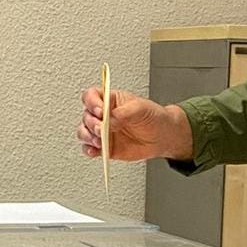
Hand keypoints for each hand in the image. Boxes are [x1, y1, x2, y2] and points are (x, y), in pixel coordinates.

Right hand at [77, 88, 192, 161]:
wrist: (162, 137)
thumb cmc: (153, 117)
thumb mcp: (140, 109)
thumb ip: (123, 113)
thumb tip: (108, 120)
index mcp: (110, 100)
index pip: (91, 96)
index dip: (92, 103)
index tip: (100, 112)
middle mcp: (104, 115)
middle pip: (86, 116)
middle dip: (92, 124)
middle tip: (102, 130)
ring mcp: (103, 131)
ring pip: (83, 132)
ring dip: (88, 137)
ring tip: (99, 141)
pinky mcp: (105, 146)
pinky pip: (89, 148)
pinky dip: (89, 150)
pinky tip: (95, 151)